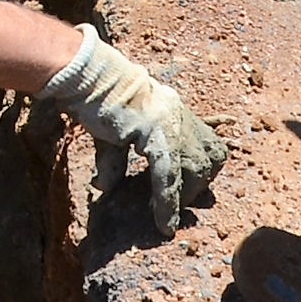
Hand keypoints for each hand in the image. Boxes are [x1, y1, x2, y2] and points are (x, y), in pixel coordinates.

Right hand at [35, 27, 222, 238]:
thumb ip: (115, 161)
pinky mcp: (154, 135)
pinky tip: (163, 223)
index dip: (208, 161)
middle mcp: (179, 115)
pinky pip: (168, 176)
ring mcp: (170, 124)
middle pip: (212, 154)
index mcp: (173, 109)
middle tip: (183, 202)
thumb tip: (104, 187)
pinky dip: (167, 203)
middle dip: (201, 183)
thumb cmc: (96, 99)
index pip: (208, 137)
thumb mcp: (113, 133)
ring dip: (186, 195)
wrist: (88, 77)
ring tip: (171, 214)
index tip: (200, 182)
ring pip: (195, 168)